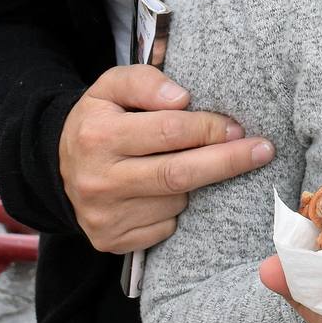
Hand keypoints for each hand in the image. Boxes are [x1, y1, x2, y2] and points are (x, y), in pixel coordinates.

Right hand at [58, 65, 273, 252]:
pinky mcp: (110, 241)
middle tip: (262, 150)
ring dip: (196, 183)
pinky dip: (177, 209)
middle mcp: (98, 180)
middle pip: (178, 174)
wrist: (59, 165)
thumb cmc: (101, 118)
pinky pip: (165, 226)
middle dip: (226, 161)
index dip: (208, 128)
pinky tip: (170, 192)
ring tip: (192, 164)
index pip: (168, 132)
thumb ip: (146, 81)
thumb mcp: (113, 86)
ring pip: (175, 202)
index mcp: (97, 136)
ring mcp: (103, 216)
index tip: (238, 126)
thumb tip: (182, 99)